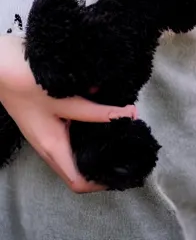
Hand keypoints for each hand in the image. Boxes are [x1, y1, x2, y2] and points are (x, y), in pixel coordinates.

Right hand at [0, 35, 136, 192]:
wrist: (2, 67)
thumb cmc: (29, 84)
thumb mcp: (66, 99)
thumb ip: (96, 110)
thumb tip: (128, 114)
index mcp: (52, 147)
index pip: (78, 182)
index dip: (100, 183)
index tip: (123, 170)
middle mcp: (48, 147)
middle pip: (76, 171)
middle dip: (101, 165)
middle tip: (126, 149)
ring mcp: (45, 135)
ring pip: (73, 153)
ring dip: (93, 147)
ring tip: (118, 133)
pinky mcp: (45, 123)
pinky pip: (68, 137)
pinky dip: (85, 132)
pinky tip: (100, 115)